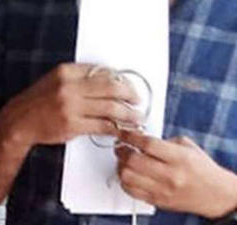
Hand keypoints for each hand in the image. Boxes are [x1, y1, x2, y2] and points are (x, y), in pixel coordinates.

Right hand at [1, 64, 141, 146]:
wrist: (20, 120)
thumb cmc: (39, 101)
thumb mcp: (55, 80)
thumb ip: (78, 78)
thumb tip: (108, 80)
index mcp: (66, 72)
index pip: (102, 71)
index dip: (121, 79)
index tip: (130, 86)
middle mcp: (69, 87)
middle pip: (111, 87)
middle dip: (130, 94)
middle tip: (138, 100)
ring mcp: (70, 106)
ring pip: (111, 108)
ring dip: (129, 114)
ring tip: (137, 118)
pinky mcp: (72, 125)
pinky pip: (103, 126)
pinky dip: (117, 128)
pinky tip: (122, 130)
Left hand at [116, 130, 236, 218]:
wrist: (215, 194)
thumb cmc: (201, 169)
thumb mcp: (187, 146)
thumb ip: (164, 140)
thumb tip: (139, 136)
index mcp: (179, 158)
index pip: (147, 144)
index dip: (130, 136)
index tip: (123, 133)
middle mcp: (170, 175)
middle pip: (133, 161)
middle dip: (121, 151)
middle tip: (120, 147)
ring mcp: (163, 190)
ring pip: (128, 177)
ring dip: (120, 166)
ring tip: (124, 161)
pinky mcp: (157, 201)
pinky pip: (131, 191)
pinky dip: (124, 181)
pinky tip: (129, 174)